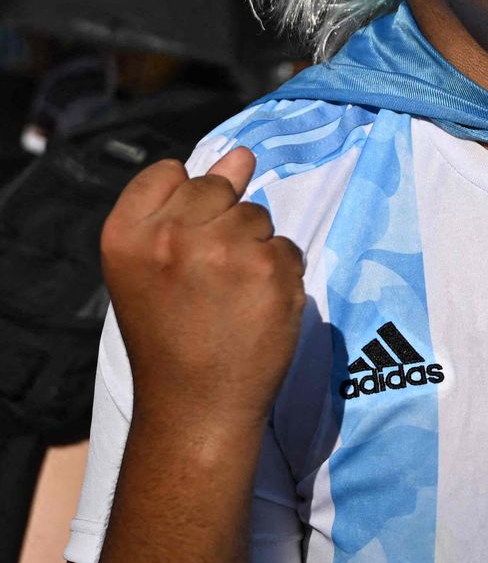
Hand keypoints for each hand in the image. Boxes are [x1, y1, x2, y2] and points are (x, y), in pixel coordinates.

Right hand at [100, 148, 305, 428]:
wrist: (197, 408)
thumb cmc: (171, 336)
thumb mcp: (155, 267)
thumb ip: (188, 206)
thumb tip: (241, 153)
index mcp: (127, 234)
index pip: (168, 172)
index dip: (183, 201)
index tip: (181, 240)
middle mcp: (172, 234)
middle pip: (217, 185)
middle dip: (221, 221)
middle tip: (206, 278)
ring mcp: (225, 248)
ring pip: (257, 215)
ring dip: (254, 248)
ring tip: (229, 297)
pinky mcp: (271, 266)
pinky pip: (286, 246)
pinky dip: (279, 273)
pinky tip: (256, 308)